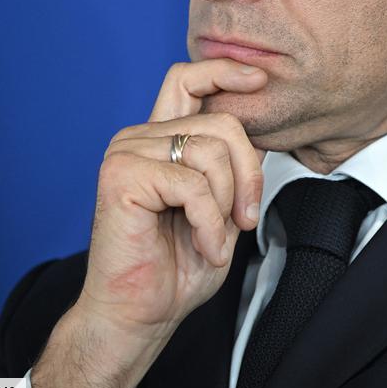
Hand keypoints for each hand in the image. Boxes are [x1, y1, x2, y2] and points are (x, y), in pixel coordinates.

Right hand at [75, 58, 268, 338]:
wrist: (136, 316)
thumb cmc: (174, 268)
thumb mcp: (221, 208)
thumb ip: (233, 167)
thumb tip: (264, 134)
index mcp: (159, 140)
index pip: (187, 79)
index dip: (224, 71)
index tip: (259, 78)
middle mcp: (140, 137)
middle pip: (221, 121)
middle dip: (248, 171)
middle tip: (245, 217)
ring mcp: (127, 152)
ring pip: (211, 152)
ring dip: (225, 205)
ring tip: (215, 239)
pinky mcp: (122, 176)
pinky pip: (192, 185)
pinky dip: (209, 223)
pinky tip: (204, 247)